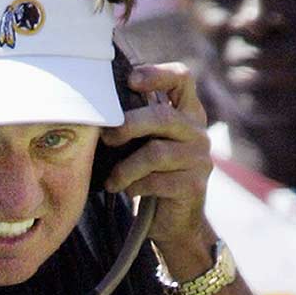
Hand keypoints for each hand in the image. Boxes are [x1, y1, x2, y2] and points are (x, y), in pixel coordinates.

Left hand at [99, 62, 213, 245]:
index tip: (130, 80)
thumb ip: (135, 121)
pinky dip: (135, 186)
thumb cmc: (149, 174)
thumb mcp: (144, 142)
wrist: (172, 220)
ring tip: (112, 180)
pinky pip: (157, 181)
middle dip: (129, 125)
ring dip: (126, 167)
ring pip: (156, 153)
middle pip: (164, 117)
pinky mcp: (194, 185)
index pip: (183, 78)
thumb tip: (95, 104)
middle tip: (106, 138)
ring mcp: (200, 159)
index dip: (157, 74)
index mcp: (186, 113)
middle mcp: (198, 132)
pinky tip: (126, 190)